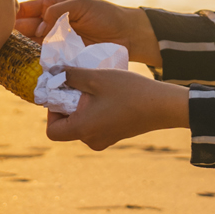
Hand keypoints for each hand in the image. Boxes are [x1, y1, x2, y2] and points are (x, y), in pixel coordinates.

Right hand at [15, 0, 158, 65]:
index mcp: (51, 7)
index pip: (25, 10)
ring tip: (2, 58)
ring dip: (18, 53)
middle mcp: (49, 26)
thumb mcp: (82, 5)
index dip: (11, 15)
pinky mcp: (62, 59)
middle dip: (9, 36)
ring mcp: (55, 44)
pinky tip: (22, 69)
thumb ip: (59, 10)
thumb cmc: (106, 15)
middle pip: (23, 31)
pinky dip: (34, 65)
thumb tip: (40, 27)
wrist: (127, 35)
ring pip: (30, 47)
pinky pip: (44, 62)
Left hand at [44, 66, 189, 150]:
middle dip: (68, 105)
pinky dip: (95, 111)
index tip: (62, 93)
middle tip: (80, 85)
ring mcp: (105, 140)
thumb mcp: (96, 77)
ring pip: (82, 124)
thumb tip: (51, 73)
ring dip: (82, 106)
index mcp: (83, 130)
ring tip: (96, 87)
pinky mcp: (115, 136)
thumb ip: (70, 75)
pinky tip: (108, 95)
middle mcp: (92, 140)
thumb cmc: (129, 91)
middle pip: (67, 126)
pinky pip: (96, 125)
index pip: (52, 131)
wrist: (163, 106)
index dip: (51, 112)